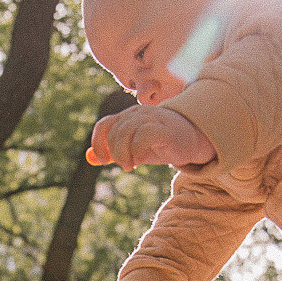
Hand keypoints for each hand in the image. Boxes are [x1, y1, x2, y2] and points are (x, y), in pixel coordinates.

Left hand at [87, 105, 216, 170]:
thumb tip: (89, 158)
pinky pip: (144, 134)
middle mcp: (137, 114)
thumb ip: (112, 152)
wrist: (192, 139)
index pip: (103, 125)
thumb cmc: (160, 143)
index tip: (104, 161)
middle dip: (114, 153)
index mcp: (127, 117)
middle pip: (114, 131)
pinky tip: (141, 159)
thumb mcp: (133, 149)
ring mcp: (152, 119)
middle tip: (126, 165)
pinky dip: (138, 150)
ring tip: (131, 165)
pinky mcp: (164, 128)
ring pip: (126, 131)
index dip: (99, 144)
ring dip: (123, 153)